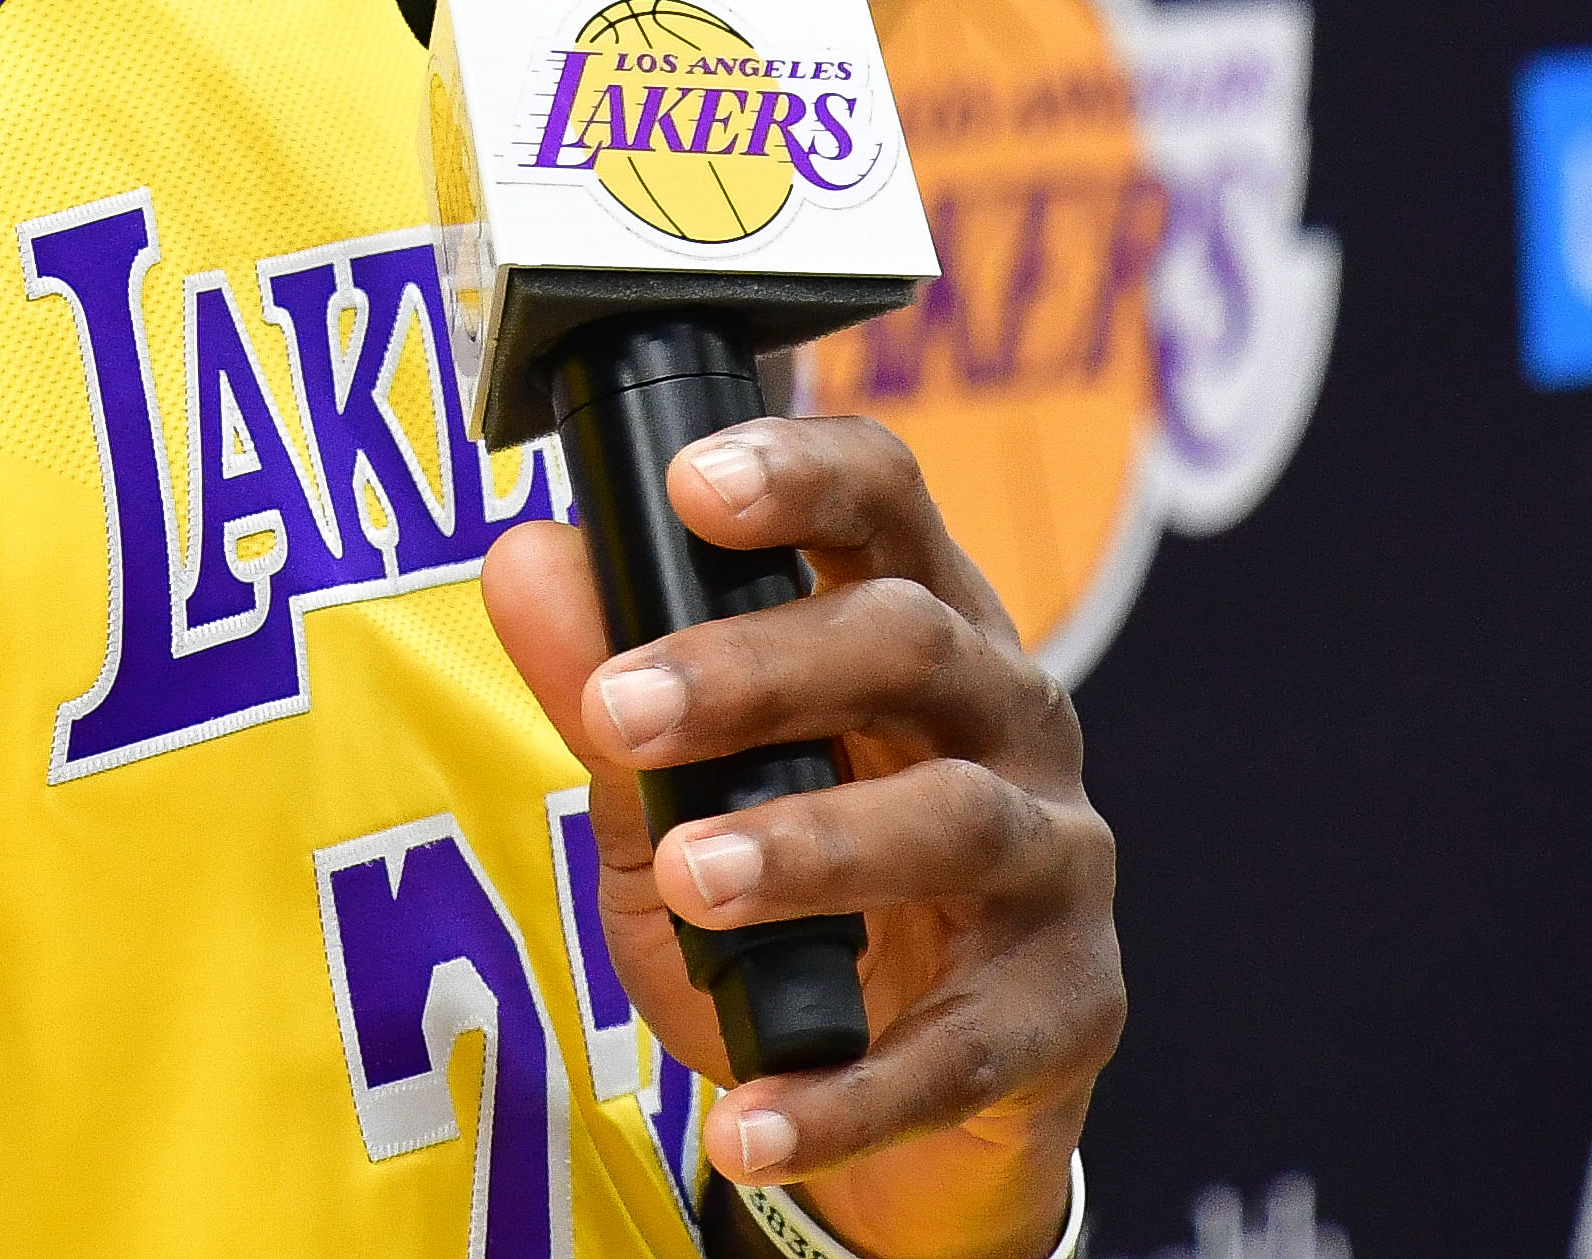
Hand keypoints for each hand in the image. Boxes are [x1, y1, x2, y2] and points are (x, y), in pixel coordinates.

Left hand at [481, 416, 1117, 1258]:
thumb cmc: (796, 908)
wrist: (913, 1117)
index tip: (690, 486)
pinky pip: (960, 1049)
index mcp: (921, 627)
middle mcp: (1010, 718)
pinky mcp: (1066, 1009)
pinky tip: (751, 1115)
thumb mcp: (675, 793)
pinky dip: (849, 1090)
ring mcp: (1055, 862)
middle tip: (624, 711)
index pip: (887, 504)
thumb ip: (607, 686)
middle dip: (760, 668)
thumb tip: (525, 560)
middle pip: (911, 645)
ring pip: (955, 820)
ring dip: (812, 847)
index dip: (802, 474)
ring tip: (695, 884)